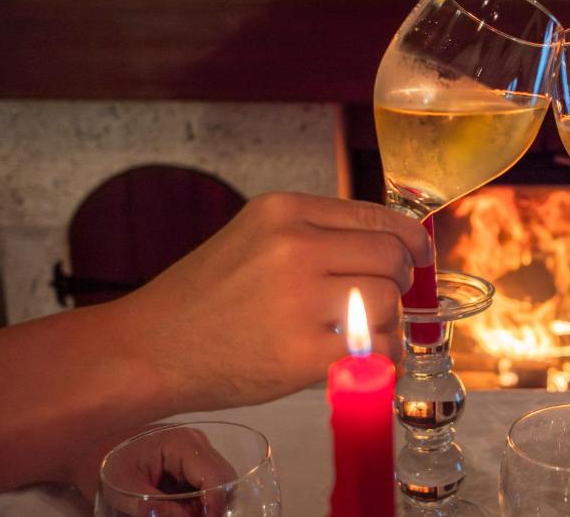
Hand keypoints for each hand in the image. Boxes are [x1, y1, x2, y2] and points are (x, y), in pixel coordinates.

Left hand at [74, 425, 236, 516]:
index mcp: (183, 443)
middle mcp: (197, 441)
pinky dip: (196, 501)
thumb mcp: (125, 491)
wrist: (86, 449)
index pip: (216, 478)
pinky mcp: (188, 458)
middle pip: (224, 480)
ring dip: (205, 506)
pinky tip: (179, 510)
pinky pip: (204, 483)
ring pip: (217, 483)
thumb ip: (157, 508)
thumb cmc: (102, 466)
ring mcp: (195, 448)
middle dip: (211, 508)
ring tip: (180, 514)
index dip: (214, 508)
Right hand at [104, 193, 431, 412]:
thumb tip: (389, 246)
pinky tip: (366, 358)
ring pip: (389, 301)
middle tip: (384, 300)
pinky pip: (377, 349)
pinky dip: (384, 356)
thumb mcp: (254, 237)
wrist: (149, 347)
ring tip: (362, 331)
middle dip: (400, 281)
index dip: (410, 239)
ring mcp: (298, 300)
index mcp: (284, 210)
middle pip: (391, 257)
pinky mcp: (300, 352)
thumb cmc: (204, 296)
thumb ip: (316, 234)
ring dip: (389, 321)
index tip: (420, 254)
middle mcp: (293, 246)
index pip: (378, 216)